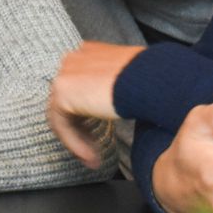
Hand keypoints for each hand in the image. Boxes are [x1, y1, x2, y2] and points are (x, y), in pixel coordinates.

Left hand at [45, 42, 143, 167]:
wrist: (149, 80)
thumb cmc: (150, 80)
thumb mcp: (127, 79)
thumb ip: (112, 88)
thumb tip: (110, 106)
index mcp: (88, 53)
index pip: (77, 88)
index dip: (86, 115)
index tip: (96, 133)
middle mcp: (73, 60)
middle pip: (68, 102)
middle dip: (81, 130)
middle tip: (93, 150)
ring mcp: (65, 74)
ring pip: (63, 116)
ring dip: (78, 141)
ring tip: (93, 158)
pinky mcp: (63, 92)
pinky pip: (63, 125)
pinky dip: (75, 143)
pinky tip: (91, 156)